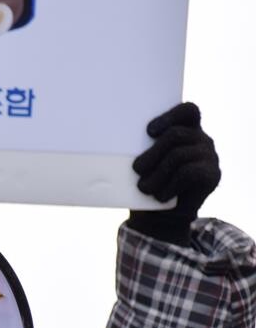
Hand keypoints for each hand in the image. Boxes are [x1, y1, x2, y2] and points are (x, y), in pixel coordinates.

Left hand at [128, 102, 219, 245]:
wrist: (161, 216)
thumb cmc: (146, 183)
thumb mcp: (141, 164)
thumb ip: (137, 150)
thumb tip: (114, 145)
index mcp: (185, 129)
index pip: (188, 111)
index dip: (169, 116)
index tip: (149, 132)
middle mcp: (201, 139)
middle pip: (176, 134)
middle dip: (152, 153)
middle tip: (136, 169)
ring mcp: (209, 156)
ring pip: (178, 155)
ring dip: (156, 174)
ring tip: (144, 188)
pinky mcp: (212, 175)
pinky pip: (188, 173)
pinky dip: (169, 186)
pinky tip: (160, 196)